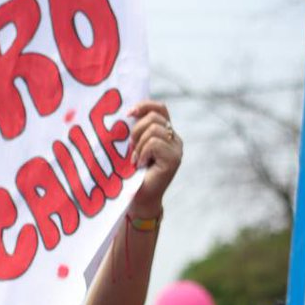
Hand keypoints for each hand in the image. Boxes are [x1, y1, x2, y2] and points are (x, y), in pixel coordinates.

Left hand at [127, 100, 181, 218]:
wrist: (139, 198)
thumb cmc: (133, 173)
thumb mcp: (134, 145)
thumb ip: (137, 129)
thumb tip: (128, 112)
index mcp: (167, 133)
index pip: (160, 108)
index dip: (144, 105)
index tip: (128, 114)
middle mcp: (175, 139)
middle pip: (154, 117)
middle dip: (136, 130)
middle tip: (131, 147)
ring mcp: (176, 149)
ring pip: (154, 130)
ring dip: (139, 144)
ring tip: (136, 159)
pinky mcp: (174, 159)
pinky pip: (154, 143)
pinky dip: (142, 153)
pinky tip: (141, 164)